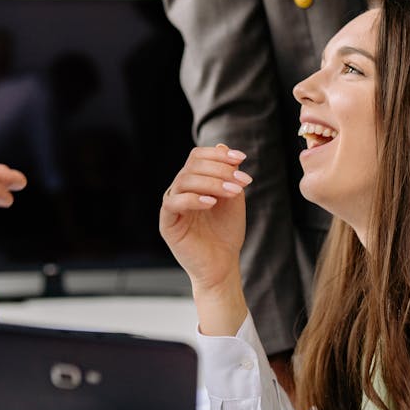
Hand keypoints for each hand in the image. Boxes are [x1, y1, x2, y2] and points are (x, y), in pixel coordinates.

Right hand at [159, 145, 251, 291]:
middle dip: (220, 170)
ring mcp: (172, 206)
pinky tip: (212, 203)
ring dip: (212, 183)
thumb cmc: (226, 232)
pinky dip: (194, 199)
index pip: (198, 157)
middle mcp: (180, 190)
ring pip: (184, 180)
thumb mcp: (233, 198)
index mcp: (194, 182)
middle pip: (192, 166)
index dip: (218, 154)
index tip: (241, 158)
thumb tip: (222, 145)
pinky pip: (174, 203)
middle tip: (242, 182)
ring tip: (232, 192)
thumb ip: (228, 174)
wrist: (223, 265)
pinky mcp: (167, 223)